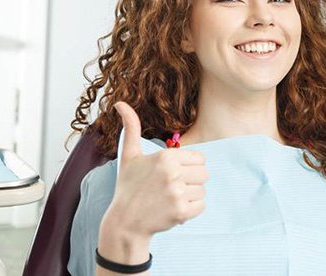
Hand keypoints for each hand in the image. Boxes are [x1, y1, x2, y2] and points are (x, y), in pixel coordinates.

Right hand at [106, 101, 208, 238]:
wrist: (124, 222)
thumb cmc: (128, 186)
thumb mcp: (129, 155)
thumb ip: (131, 128)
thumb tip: (120, 103)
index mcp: (165, 157)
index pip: (199, 158)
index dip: (188, 166)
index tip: (173, 174)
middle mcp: (173, 173)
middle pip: (204, 174)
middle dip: (191, 181)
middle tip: (172, 187)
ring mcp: (177, 193)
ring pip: (202, 190)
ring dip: (190, 196)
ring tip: (170, 198)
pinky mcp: (181, 212)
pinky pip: (201, 206)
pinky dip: (191, 210)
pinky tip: (173, 209)